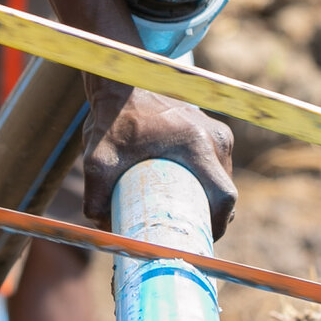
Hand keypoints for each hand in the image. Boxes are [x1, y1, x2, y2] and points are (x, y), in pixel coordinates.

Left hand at [78, 83, 236, 238]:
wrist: (124, 82)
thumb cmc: (113, 119)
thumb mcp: (98, 159)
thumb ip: (96, 195)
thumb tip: (104, 228)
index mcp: (197, 145)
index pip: (224, 196)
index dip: (217, 224)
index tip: (200, 238)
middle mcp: (215, 137)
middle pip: (224, 191)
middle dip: (209, 215)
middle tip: (185, 231)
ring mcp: (218, 132)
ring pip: (222, 179)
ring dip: (209, 199)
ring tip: (185, 215)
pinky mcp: (214, 129)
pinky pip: (218, 166)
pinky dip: (207, 182)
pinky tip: (189, 193)